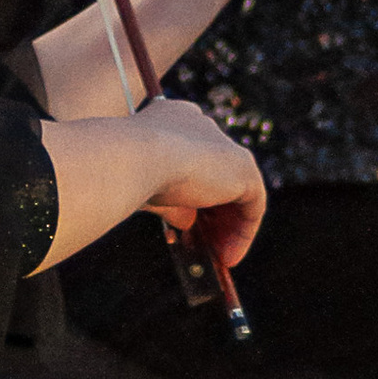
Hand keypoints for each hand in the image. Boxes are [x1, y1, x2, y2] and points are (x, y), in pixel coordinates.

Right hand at [137, 95, 267, 269]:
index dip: (190, 195)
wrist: (130, 158)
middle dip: (212, 214)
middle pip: (216, 175)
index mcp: (174, 121)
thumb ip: (173, 203)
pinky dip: (243, 232)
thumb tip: (188, 222)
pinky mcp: (243, 167)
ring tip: (217, 257)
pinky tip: (228, 256)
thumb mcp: (149, 190)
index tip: (185, 224)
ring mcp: (226, 144)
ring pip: (235, 190)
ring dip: (228, 227)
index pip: (191, 160)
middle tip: (204, 245)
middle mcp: (202, 126)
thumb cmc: (125, 171)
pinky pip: (251, 204)